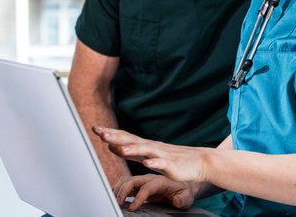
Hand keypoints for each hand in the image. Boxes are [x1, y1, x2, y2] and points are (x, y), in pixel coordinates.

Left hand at [92, 126, 210, 182]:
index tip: (95, 128)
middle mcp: (152, 147)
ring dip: (132, 149)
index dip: (110, 133)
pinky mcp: (173, 166)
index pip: (124, 137)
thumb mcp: (148, 155)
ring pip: (145, 151)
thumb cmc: (173, 159)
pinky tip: (148, 163)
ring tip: (120, 149)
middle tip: (100, 133)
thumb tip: (111, 145)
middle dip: (115, 137)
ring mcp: (162, 155)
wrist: (200, 162)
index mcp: (145, 146)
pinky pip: (163, 164)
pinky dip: (155, 163)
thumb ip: (131, 151)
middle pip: (131, 140)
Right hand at [113, 174, 194, 210]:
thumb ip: (182, 199)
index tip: (132, 208)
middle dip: (123, 191)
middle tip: (118, 204)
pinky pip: (126, 182)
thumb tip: (177, 201)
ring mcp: (144, 180)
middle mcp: (150, 178)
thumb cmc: (184, 192)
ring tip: (116, 201)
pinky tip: (116, 196)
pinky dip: (119, 188)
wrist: (183, 186)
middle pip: (133, 180)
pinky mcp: (140, 184)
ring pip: (127, 180)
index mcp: (161, 182)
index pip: (146, 188)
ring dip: (119, 189)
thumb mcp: (187, 198)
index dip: (138, 198)